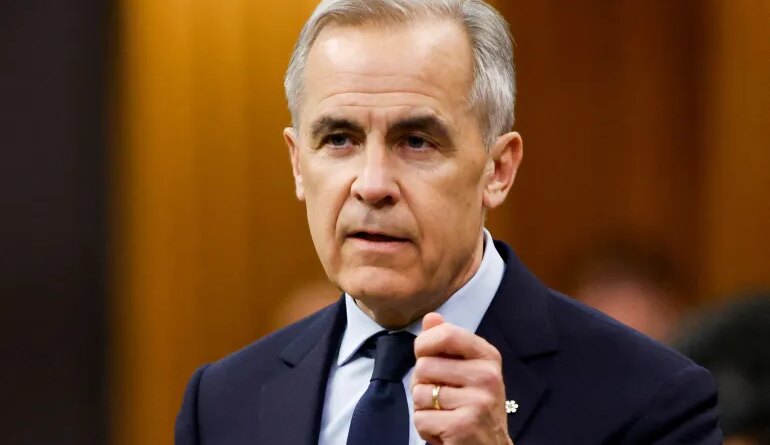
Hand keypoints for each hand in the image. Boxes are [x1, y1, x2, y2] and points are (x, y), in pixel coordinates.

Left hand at [411, 313, 512, 444]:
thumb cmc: (474, 407)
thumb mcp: (467, 370)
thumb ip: (448, 343)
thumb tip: (431, 317)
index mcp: (488, 357)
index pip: (446, 334)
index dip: (424, 345)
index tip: (426, 357)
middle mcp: (487, 376)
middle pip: (424, 365)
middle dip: (423, 383)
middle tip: (443, 398)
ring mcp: (477, 402)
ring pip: (419, 393)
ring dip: (424, 408)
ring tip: (445, 414)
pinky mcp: (463, 426)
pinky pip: (421, 418)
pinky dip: (425, 428)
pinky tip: (444, 431)